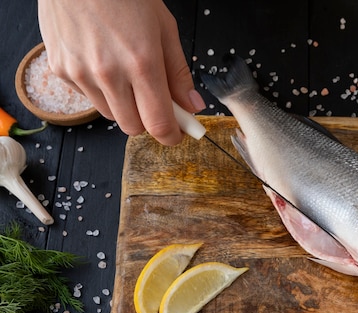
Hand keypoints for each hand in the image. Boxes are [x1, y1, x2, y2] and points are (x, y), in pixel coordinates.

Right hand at [37, 0, 205, 145]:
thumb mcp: (164, 27)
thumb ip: (178, 72)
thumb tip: (191, 105)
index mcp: (141, 63)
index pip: (158, 124)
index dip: (172, 134)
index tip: (178, 132)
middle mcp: (109, 73)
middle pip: (133, 127)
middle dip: (148, 119)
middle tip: (154, 99)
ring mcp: (80, 73)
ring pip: (110, 115)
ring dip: (124, 106)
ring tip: (126, 73)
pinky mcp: (60, 70)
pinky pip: (88, 97)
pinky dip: (100, 90)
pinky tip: (102, 62)